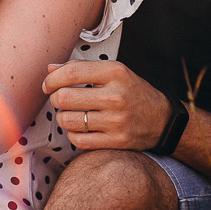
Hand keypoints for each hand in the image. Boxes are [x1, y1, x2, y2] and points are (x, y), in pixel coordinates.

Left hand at [42, 59, 173, 150]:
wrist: (163, 120)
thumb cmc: (132, 92)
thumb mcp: (113, 71)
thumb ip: (81, 68)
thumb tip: (50, 69)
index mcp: (115, 72)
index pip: (71, 73)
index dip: (52, 79)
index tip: (48, 84)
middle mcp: (116, 96)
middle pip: (64, 98)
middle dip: (55, 98)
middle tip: (59, 99)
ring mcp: (116, 121)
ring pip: (68, 120)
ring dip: (62, 117)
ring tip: (70, 113)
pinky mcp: (116, 142)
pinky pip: (78, 140)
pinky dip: (73, 134)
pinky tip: (80, 127)